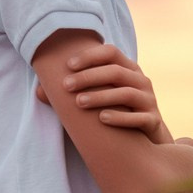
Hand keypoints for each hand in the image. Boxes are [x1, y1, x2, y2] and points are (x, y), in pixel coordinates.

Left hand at [34, 43, 168, 142]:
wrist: (145, 139)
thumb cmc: (115, 111)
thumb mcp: (98, 98)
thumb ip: (73, 92)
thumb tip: (39, 91)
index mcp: (127, 69)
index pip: (111, 52)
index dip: (90, 56)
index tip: (67, 65)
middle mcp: (141, 81)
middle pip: (116, 72)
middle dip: (89, 77)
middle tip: (66, 86)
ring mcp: (149, 100)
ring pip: (127, 93)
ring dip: (101, 96)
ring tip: (79, 102)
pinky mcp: (153, 121)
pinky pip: (139, 118)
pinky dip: (121, 117)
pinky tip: (102, 119)